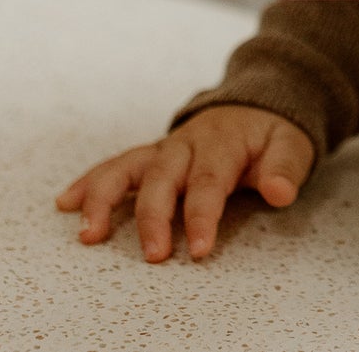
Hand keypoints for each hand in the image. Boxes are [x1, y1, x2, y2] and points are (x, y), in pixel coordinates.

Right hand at [54, 104, 314, 261]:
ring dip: (104, 199)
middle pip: (162, 178)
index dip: (202, 215)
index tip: (199, 249)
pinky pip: (115, 167)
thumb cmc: (271, 133)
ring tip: (89, 233)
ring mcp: (164, 149)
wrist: (256, 103)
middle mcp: (185, 144)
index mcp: (221, 143)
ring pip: (127, 168)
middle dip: (153, 217)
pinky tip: (67, 203)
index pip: (208, 181)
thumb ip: (285, 169)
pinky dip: (90, 183)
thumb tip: (279, 191)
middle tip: (153, 254)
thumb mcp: (291, 145)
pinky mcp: (150, 156)